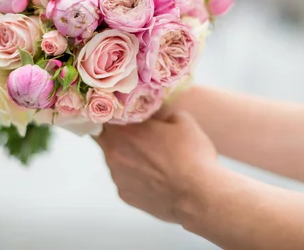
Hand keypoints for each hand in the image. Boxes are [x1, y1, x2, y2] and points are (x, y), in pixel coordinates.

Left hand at [96, 111, 219, 222]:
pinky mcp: (124, 195)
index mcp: (122, 129)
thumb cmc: (191, 154)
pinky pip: (125, 179)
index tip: (124, 112)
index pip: (104, 115)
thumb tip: (152, 108)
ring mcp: (117, 176)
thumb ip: (159, 110)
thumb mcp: (180, 118)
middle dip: (118, 134)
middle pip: (105, 138)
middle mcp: (112, 153)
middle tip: (139, 134)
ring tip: (153, 159)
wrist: (199, 195)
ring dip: (127, 156)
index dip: (113, 112)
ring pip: (115, 160)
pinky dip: (135, 176)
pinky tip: (155, 176)